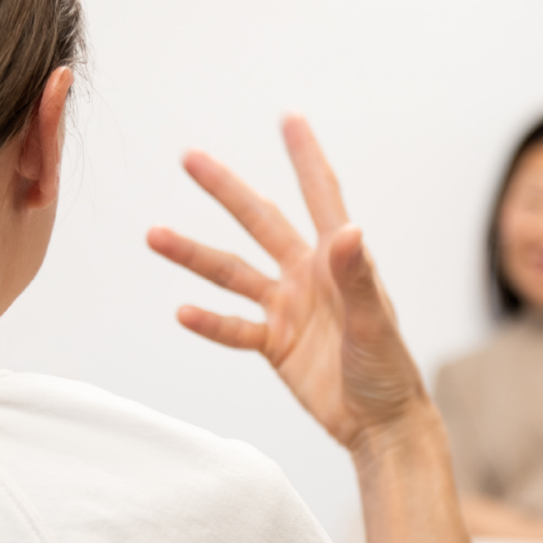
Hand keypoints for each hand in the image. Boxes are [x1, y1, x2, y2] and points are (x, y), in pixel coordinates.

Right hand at [148, 115, 426, 450]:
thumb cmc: (389, 370)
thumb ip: (358, 277)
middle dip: (226, 191)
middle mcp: (309, 276)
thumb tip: (348, 229)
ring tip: (154, 234)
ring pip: (233, 274)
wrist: (380, 424)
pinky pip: (235, 329)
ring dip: (195, 255)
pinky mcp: (276, 345)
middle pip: (260, 223)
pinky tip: (182, 312)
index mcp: (338, 261)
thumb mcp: (374, 322)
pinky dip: (210, 322)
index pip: (320, 196)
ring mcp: (288, 309)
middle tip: (189, 157)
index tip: (289, 118)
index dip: (305, 158)